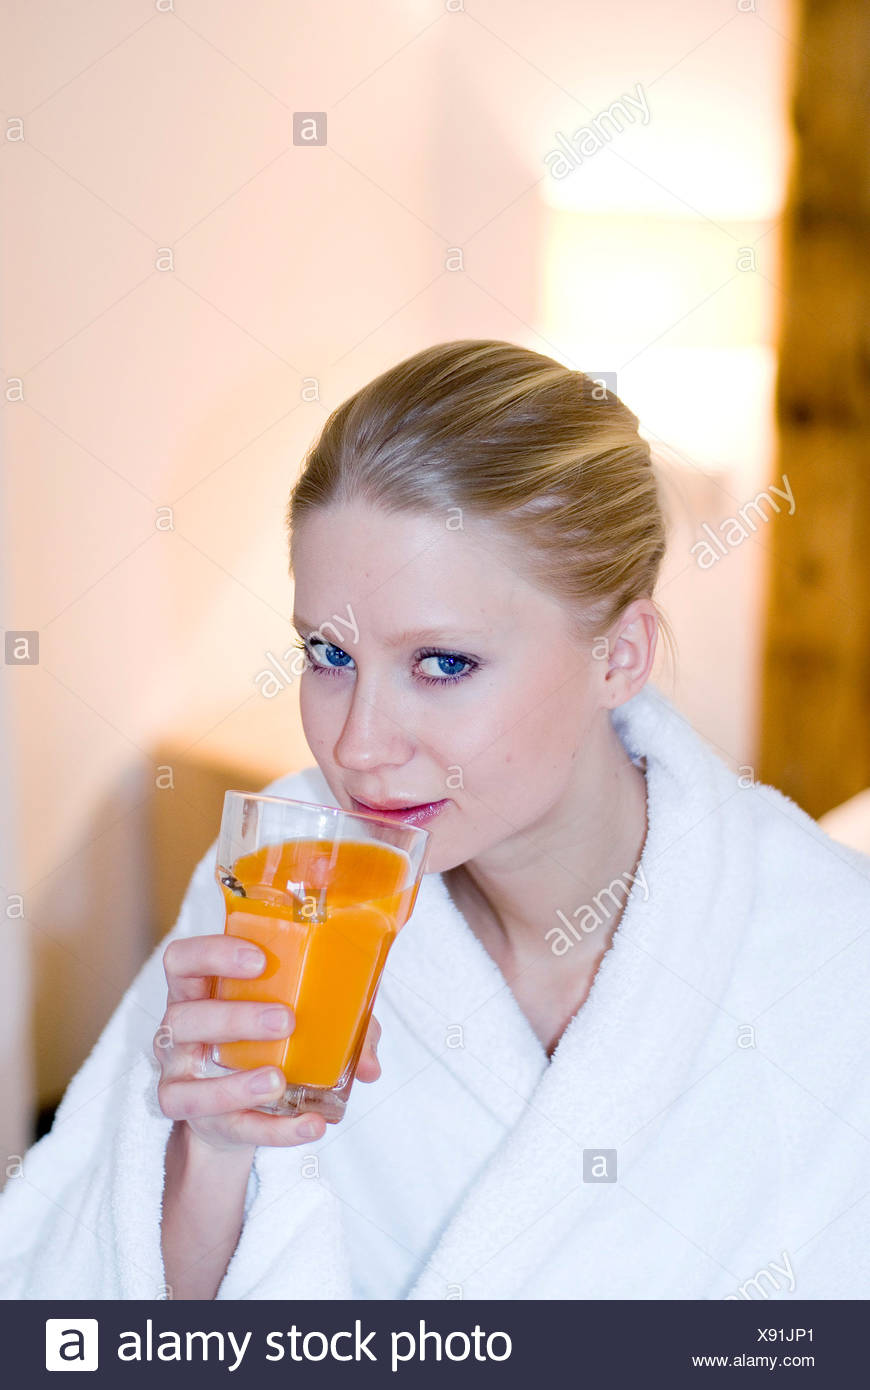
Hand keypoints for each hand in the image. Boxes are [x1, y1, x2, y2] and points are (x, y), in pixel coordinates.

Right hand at [154, 933, 381, 1151]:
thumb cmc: (267, 1041)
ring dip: (236, 1085)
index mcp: (197, 990)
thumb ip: (338, 1027)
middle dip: (234, 1018)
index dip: (213, 954)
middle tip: (286, 1020)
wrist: (238, 1107)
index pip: (182, 960)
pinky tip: (310, 1126)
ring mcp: (180, 1081)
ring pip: (187, 1086)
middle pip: (183, 1019)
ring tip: (279, 1081)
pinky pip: (229, 1129)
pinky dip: (274, 1130)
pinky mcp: (198, 1122)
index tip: (260, 959)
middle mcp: (177, 1034)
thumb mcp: (297, 1019)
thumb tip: (370, 1064)